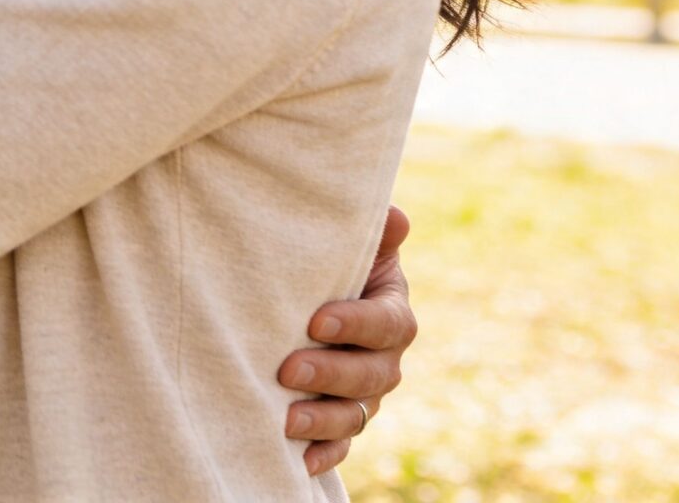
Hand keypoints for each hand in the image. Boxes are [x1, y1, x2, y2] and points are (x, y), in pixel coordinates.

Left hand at [280, 205, 416, 475]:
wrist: (299, 299)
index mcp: (391, 311)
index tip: (315, 320)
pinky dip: (322, 454)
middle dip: (332, 374)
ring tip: (285, 418)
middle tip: (288, 369)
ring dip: (323, 420)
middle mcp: (384, 358)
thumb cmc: (321, 263)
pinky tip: (298, 462)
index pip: (387, 323)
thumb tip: (394, 217)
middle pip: (373, 374)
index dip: (357, 323)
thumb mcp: (343, 245)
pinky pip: (340, 444)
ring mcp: (364, 394)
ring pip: (355, 414)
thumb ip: (369, 234)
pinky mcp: (340, 421)